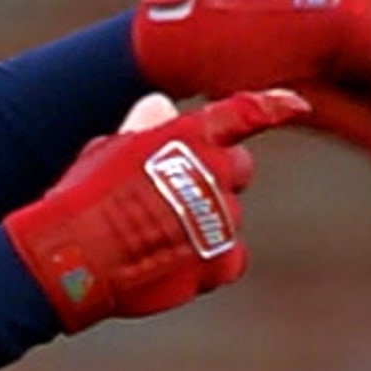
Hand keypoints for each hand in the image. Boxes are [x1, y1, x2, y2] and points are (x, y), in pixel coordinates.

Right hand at [3, 89, 310, 332]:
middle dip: (215, 179)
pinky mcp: (221, 263)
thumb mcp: (108, 151)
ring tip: (152, 240)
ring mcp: (222, 219)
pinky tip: (168, 265)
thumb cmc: (83, 201)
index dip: (276, 105)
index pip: (247, 112)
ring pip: (228, 218)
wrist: (73, 258)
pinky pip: (230, 259)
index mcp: (190, 136)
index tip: (297, 105)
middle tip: (172, 198)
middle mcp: (215, 172)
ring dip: (201, 225)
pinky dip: (206, 263)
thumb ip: (147, 130)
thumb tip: (162, 107)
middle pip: (238, 169)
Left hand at [130, 0, 370, 169]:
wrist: (187, 29)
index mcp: (350, 27)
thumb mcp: (301, 106)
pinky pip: (349, 31)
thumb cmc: (236, 71)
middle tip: (305, 92)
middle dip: (360, 89)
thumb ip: (359, 132)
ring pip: (369, 51)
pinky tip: (289, 49)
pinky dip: (331, 50)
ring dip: (343, 70)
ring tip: (290, 68)